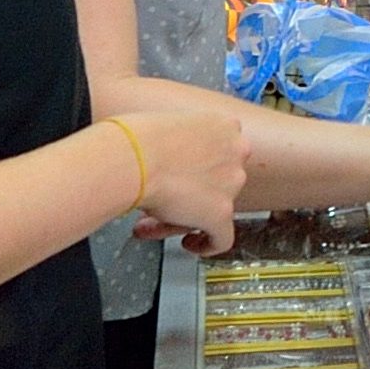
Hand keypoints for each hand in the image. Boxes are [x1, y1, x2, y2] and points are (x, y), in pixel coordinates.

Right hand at [110, 102, 251, 253]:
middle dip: (192, 192)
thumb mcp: (168, 124)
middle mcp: (235, 151)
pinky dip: (207, 244)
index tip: (184, 172)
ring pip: (215, 206)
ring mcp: (232, 182)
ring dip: (189, 215)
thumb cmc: (136, 139)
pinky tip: (189, 242)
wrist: (134, 157)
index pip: (221, 150)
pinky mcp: (221, 212)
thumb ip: (182, 141)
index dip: (199, 166)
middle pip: (219, 179)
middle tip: (166, 199)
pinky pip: (222, 238)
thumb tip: (171, 161)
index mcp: (224, 125)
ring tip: (158, 219)